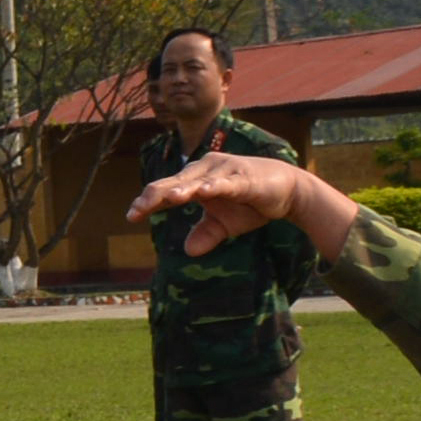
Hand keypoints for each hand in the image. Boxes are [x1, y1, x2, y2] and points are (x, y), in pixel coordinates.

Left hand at [122, 153, 355, 257]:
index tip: (131, 216)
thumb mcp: (225, 224)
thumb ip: (206, 234)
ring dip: (182, 189)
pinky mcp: (245, 178)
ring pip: (198, 180)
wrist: (288, 191)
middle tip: (138, 209)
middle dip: (155, 195)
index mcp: (196, 180)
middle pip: (174, 182)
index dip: (149, 202)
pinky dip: (215, 186)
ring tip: (168, 198)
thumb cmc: (251, 202)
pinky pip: (227, 183)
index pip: (166, 189)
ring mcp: (226, 171)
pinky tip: (203, 191)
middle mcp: (206, 170)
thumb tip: (189, 251)